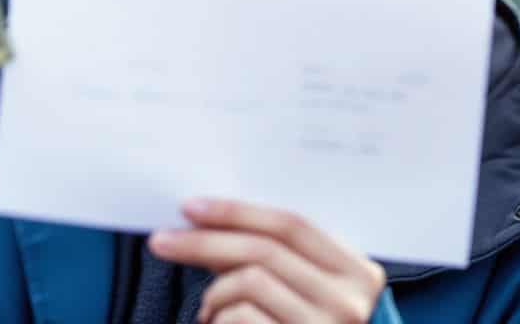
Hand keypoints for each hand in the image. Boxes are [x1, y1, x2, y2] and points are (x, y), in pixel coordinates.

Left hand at [149, 199, 385, 323]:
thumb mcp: (302, 288)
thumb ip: (269, 257)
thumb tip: (205, 220)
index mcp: (357, 272)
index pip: (291, 225)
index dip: (237, 212)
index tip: (190, 207)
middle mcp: (350, 301)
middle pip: (264, 251)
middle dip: (205, 242)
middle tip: (161, 241)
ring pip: (250, 282)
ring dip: (214, 292)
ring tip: (208, 309)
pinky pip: (242, 317)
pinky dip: (219, 317)